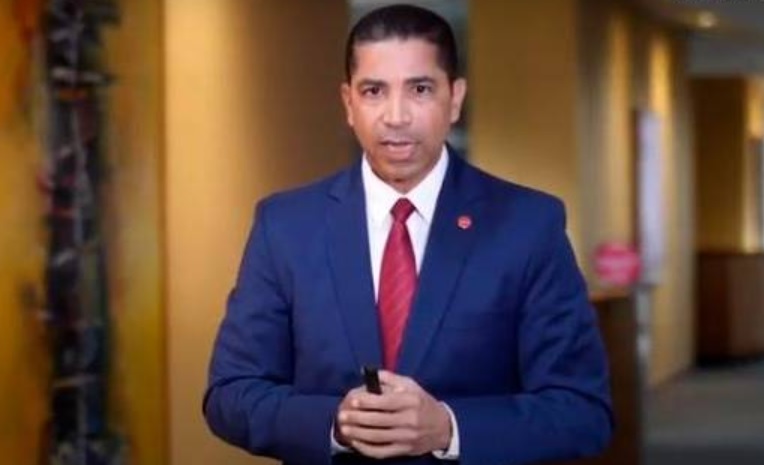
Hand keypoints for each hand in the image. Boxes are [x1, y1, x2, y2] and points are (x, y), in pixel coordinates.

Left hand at [334, 371, 451, 458]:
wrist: (442, 427)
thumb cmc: (421, 402)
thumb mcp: (411, 385)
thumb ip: (389, 378)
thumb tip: (368, 373)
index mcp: (411, 401)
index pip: (386, 402)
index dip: (368, 402)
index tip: (353, 400)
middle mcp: (409, 420)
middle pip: (379, 420)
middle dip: (358, 418)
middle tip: (342, 415)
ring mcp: (407, 437)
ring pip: (378, 437)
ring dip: (358, 434)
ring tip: (344, 429)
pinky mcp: (404, 450)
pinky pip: (382, 452)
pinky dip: (367, 449)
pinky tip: (356, 443)